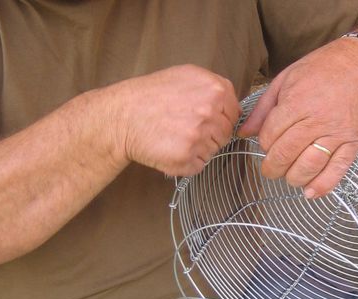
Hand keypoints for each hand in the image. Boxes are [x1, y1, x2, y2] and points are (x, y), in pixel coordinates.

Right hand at [101, 64, 240, 176]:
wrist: (123, 116)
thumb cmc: (151, 95)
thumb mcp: (186, 75)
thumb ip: (213, 88)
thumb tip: (230, 105)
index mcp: (216, 89)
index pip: (234, 113)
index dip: (220, 118)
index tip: (205, 119)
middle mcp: (211, 112)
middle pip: (225, 133)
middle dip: (210, 134)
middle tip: (185, 128)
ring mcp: (200, 137)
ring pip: (213, 150)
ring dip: (198, 148)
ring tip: (175, 137)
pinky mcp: (188, 158)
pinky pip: (199, 165)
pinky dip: (187, 162)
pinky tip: (171, 148)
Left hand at [237, 38, 357, 198]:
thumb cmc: (323, 68)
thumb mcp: (286, 78)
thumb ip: (263, 108)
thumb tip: (244, 133)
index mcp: (297, 102)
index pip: (270, 136)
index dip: (264, 145)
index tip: (266, 145)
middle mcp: (316, 121)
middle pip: (286, 154)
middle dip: (272, 167)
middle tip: (271, 169)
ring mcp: (337, 134)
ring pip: (308, 166)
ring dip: (293, 178)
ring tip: (289, 177)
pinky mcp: (354, 143)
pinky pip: (337, 170)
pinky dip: (322, 185)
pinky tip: (310, 192)